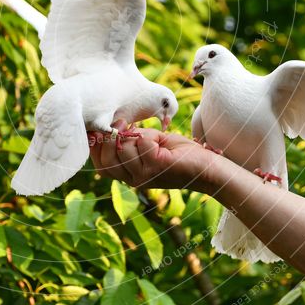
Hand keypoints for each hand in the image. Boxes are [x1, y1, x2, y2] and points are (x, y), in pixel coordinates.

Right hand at [89, 122, 217, 190]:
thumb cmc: (180, 154)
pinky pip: (142, 143)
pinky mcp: (157, 167)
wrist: (208, 169)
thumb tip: (114, 126)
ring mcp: (144, 176)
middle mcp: (134, 180)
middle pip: (107, 159)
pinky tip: (161, 140)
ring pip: (124, 149)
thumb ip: (132, 141)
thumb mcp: (150, 146)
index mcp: (130, 176)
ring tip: (151, 136)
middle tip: (124, 124)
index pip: (101, 167)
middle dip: (111, 137)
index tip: (101, 129)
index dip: (96, 147)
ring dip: (135, 135)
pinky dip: (150, 136)